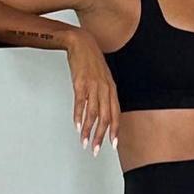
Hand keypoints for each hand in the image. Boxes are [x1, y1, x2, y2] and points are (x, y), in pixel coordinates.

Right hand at [66, 31, 119, 156]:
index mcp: (111, 89)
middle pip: (105, 117)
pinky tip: (78, 127)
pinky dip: (79, 117)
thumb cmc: (91, 61)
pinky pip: (80, 104)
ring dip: (88, 131)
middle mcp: (104, 89)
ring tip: (85, 142)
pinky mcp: (80, 84)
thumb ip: (104, 94)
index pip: (115, 114)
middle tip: (96, 149)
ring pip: (93, 114)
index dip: (114, 130)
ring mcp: (93, 87)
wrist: (81, 43)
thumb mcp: (102, 78)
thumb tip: (102, 110)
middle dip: (101, 136)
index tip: (112, 144)